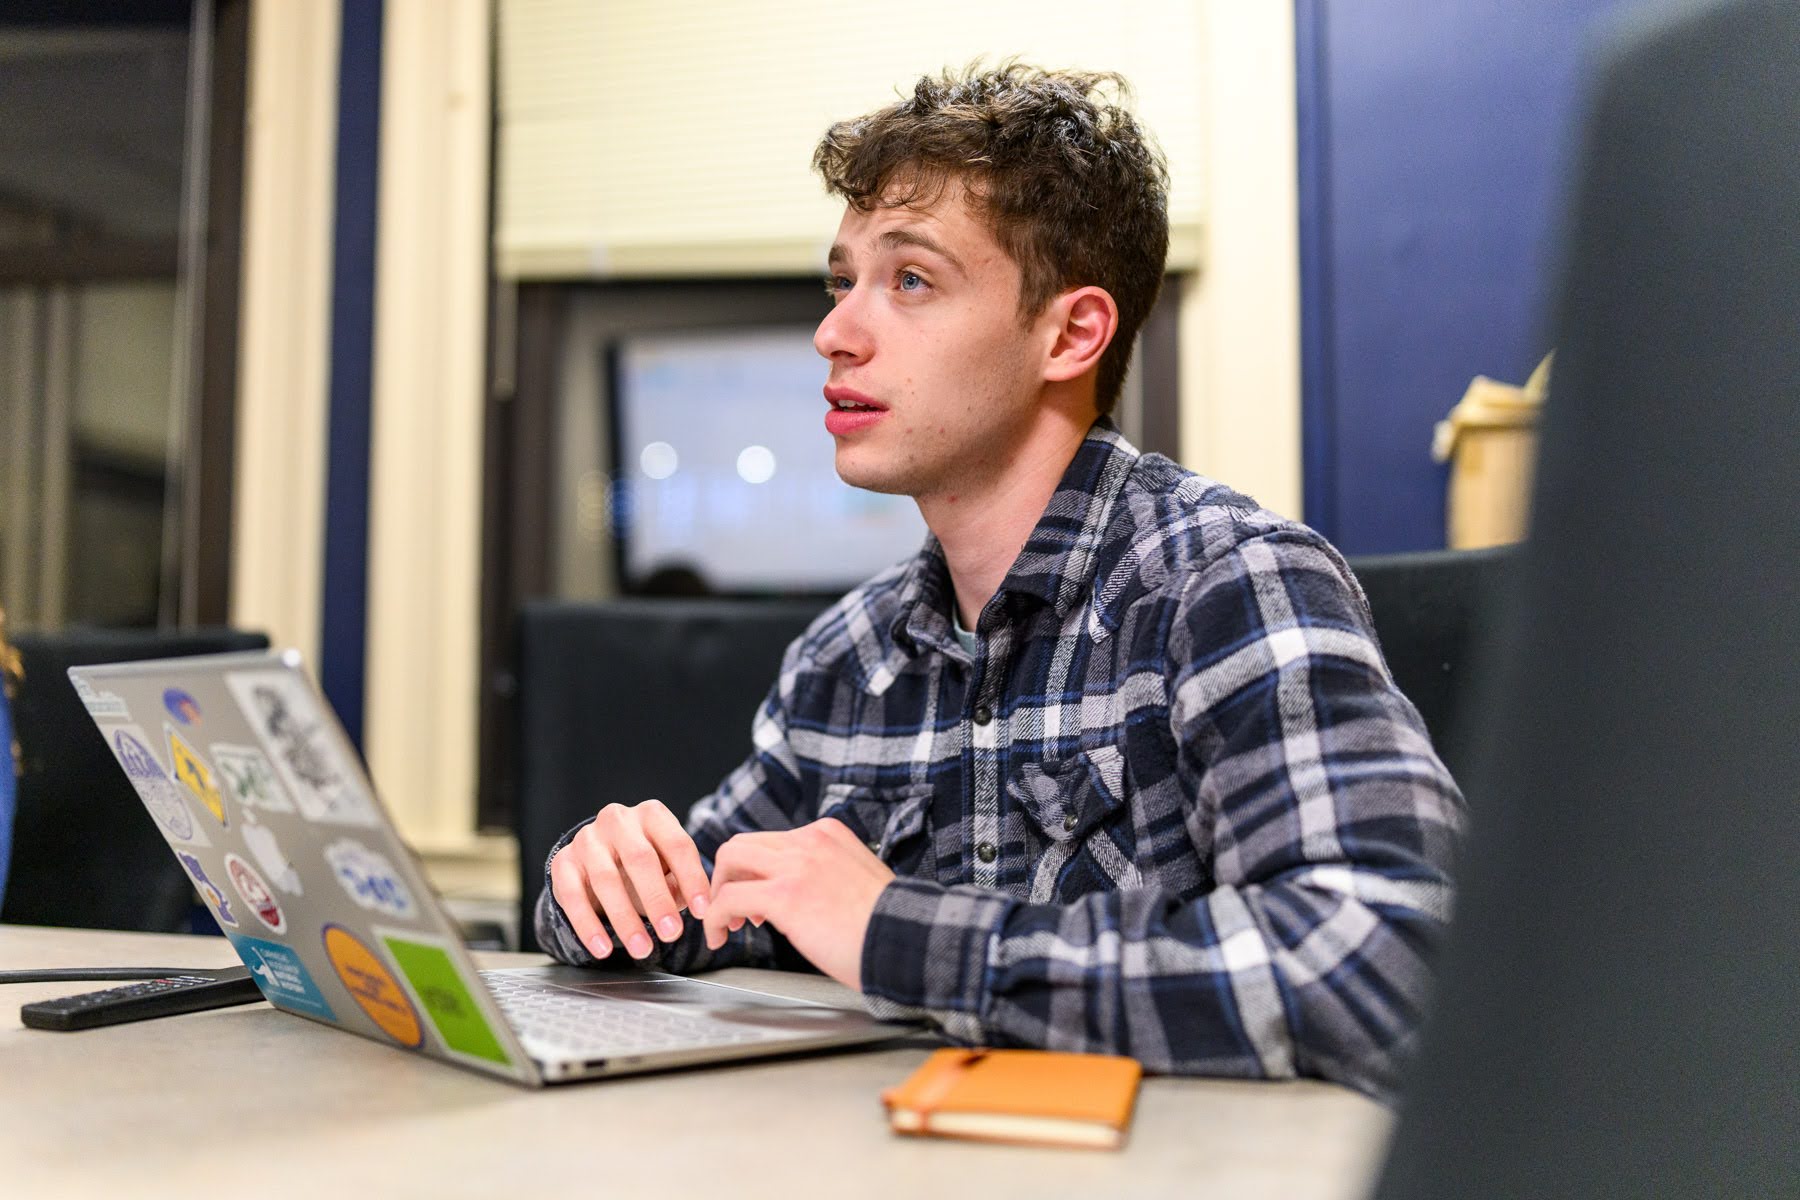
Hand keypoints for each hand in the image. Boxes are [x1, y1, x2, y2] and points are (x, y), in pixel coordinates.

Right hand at [548, 800, 711, 960]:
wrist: (596, 858)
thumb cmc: (642, 865)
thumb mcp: (667, 867)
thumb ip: (680, 883)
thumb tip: (693, 905)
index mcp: (652, 814)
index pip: (677, 844)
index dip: (692, 879)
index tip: (704, 912)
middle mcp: (617, 819)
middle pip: (640, 859)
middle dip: (658, 900)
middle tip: (672, 933)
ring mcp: (587, 839)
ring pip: (606, 879)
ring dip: (625, 919)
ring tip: (642, 949)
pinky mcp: (562, 862)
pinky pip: (573, 896)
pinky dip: (588, 926)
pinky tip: (603, 949)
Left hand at [702, 818, 894, 990]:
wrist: (904, 941)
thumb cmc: (887, 923)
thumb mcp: (856, 876)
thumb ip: (825, 871)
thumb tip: (798, 890)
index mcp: (827, 834)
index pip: (771, 841)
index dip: (755, 872)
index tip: (756, 899)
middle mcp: (809, 841)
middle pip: (743, 845)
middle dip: (728, 877)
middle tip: (732, 908)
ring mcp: (796, 865)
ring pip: (729, 860)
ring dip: (717, 893)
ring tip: (723, 922)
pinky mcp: (784, 896)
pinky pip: (729, 898)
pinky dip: (716, 917)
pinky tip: (720, 935)